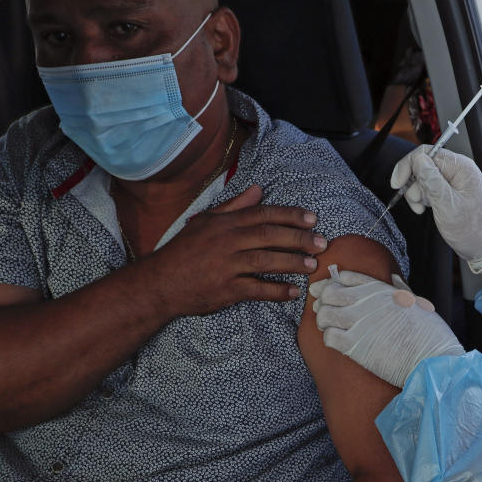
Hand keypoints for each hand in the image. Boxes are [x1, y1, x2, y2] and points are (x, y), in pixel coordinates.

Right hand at [148, 185, 326, 315]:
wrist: (160, 283)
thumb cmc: (184, 250)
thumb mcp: (206, 221)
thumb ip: (234, 206)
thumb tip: (258, 189)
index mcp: (225, 223)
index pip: (263, 214)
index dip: (290, 215)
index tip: (312, 219)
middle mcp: (227, 242)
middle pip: (269, 236)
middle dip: (298, 238)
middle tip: (322, 242)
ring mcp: (226, 266)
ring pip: (266, 261)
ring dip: (292, 263)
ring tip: (313, 265)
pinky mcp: (225, 290)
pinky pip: (257, 290)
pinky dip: (277, 291)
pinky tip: (294, 292)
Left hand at [310, 269, 463, 386]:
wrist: (432, 359)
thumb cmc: (430, 333)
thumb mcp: (416, 302)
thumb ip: (400, 289)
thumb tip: (393, 276)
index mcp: (381, 289)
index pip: (346, 277)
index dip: (333, 283)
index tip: (330, 292)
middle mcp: (367, 301)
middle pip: (329, 293)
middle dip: (324, 301)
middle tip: (327, 313)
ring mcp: (359, 322)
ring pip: (324, 313)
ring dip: (324, 321)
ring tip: (331, 328)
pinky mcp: (355, 346)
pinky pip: (328, 336)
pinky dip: (329, 339)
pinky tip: (339, 342)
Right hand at [391, 146, 481, 273]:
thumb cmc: (473, 229)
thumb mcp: (447, 205)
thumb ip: (431, 181)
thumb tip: (418, 160)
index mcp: (460, 167)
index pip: (427, 153)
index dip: (408, 166)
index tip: (397, 183)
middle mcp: (457, 170)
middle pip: (423, 164)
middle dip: (413, 183)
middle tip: (415, 202)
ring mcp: (453, 180)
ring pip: (423, 177)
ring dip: (416, 193)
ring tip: (421, 209)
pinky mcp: (449, 191)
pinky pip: (428, 187)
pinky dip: (422, 198)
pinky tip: (424, 209)